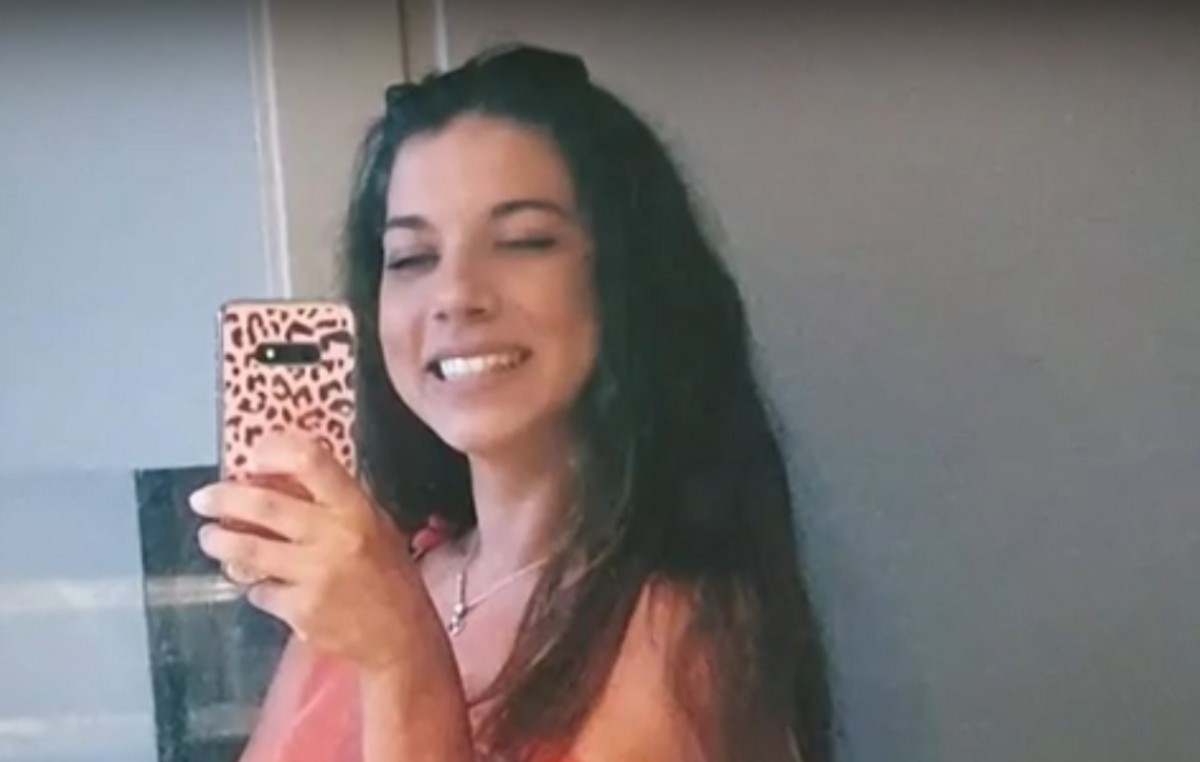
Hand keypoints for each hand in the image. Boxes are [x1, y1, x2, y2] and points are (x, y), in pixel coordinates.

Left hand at [190, 432, 434, 673]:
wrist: (400, 635)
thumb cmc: (388, 574)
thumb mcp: (374, 525)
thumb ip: (333, 502)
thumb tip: (278, 477)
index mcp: (355, 508)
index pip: (311, 461)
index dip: (275, 450)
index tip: (253, 455)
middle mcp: (334, 536)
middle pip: (265, 505)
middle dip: (224, 499)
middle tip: (202, 499)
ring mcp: (315, 574)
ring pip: (250, 551)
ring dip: (221, 543)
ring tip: (211, 539)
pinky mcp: (301, 609)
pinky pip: (261, 591)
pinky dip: (257, 587)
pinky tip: (265, 587)